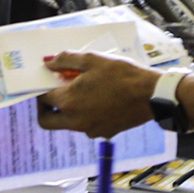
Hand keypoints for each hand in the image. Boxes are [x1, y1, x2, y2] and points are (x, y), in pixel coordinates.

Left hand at [33, 51, 159, 138]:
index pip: (42, 98)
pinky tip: (98, 99)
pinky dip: (85, 115)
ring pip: (67, 124)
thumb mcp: (92, 59)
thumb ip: (65, 60)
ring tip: (81, 91)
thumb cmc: (122, 74)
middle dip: (44, 108)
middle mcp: (75, 121)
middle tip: (52, 94)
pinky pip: (86, 126)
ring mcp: (90, 130)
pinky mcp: (104, 133)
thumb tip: (48, 63)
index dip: (42, 87)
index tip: (48, 79)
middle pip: (47, 121)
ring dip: (67, 110)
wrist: (151, 94)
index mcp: (68, 102)